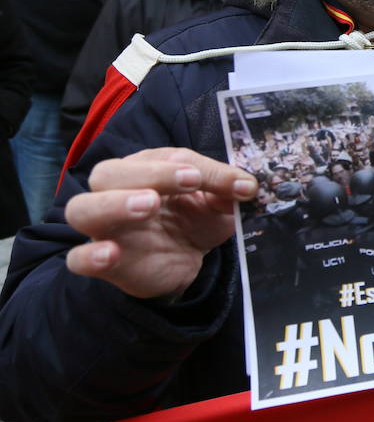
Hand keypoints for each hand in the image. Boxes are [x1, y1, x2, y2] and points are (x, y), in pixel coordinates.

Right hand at [64, 148, 258, 299]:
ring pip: (84, 209)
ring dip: (114, 204)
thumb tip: (247, 185)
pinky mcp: (104, 263)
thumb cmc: (194, 220)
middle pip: (109, 174)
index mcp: (145, 168)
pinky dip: (89, 255)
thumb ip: (228, 189)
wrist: (186, 261)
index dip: (182, 166)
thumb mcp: (218, 203)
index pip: (157, 158)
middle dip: (147, 174)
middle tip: (185, 182)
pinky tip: (110, 253)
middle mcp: (116, 192)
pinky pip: (78, 258)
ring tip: (148, 206)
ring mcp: (105, 228)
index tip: (203, 177)